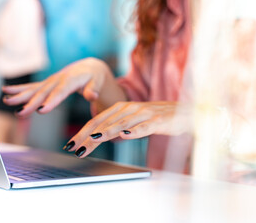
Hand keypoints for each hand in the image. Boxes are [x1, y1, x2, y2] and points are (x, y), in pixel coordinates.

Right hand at [2, 57, 126, 116]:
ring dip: (19, 95)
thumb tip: (93, 96)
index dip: (51, 100)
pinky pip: (31, 87)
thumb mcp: (97, 82)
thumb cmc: (94, 77)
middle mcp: (58, 79)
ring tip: (6, 101)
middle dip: (31, 103)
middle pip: (43, 92)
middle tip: (20, 112)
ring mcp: (50, 81)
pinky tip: (6, 91)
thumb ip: (94, 89)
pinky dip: (18, 89)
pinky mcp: (46, 84)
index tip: (42, 110)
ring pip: (34, 89)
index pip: (61, 91)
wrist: (88, 67)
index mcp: (71, 79)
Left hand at [62, 101, 192, 157]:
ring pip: (121, 123)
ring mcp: (144, 114)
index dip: (82, 132)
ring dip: (106, 132)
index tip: (71, 144)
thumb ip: (118, 126)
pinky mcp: (158, 121)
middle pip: (104, 122)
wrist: (185, 112)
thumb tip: (102, 136)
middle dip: (87, 135)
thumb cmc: (157, 118)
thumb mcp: (133, 121)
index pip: (97, 121)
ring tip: (93, 140)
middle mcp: (129, 109)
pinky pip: (145, 126)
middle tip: (74, 147)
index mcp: (121, 108)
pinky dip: (134, 131)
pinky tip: (125, 135)